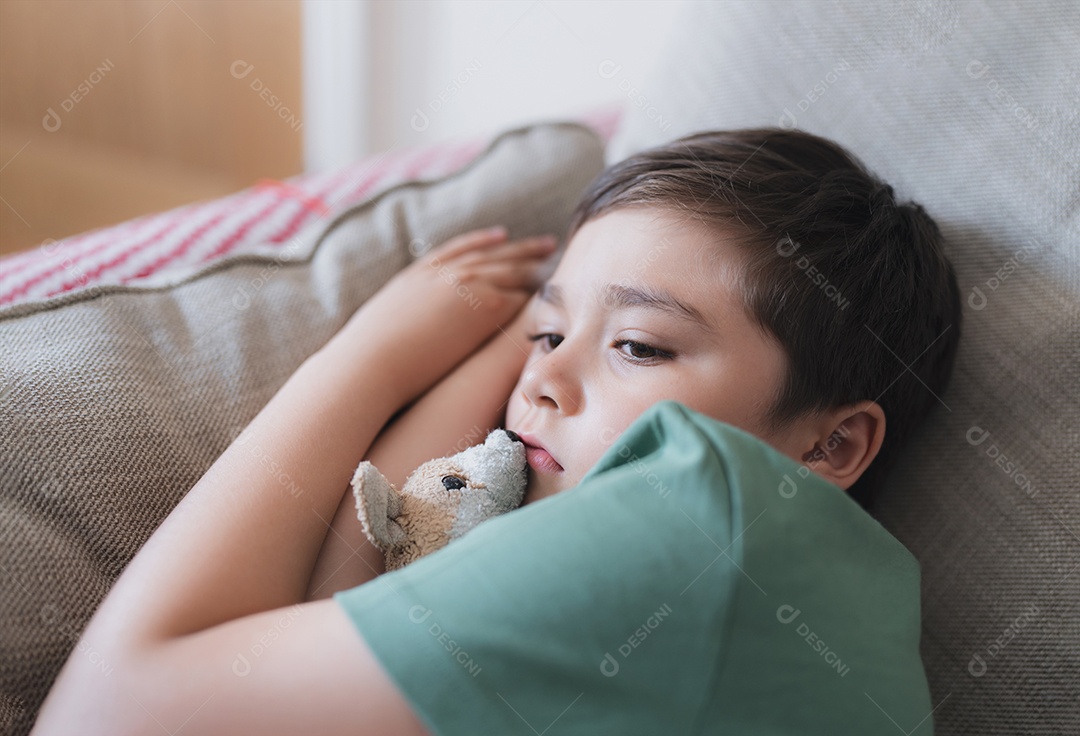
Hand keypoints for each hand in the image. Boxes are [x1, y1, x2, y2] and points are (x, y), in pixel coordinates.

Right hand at [336, 226, 558, 407]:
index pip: (460, 248)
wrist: (374, 360)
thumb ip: (398, 320)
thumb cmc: (368, 355)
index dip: (484, 242)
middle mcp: (446, 272)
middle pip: (495, 253)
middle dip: (522, 250)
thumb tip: (395, 334)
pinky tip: (554, 293)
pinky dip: (537, 293)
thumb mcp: (379, 324)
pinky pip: (521, 295)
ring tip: (557, 263)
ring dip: (536, 267)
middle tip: (545, 245)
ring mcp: (469, 284)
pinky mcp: (487, 306)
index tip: (502, 237)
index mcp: (419, 273)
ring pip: (513, 270)